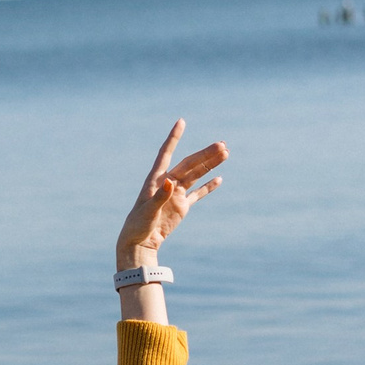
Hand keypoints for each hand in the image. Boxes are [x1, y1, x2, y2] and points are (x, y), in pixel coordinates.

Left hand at [115, 120, 225, 266]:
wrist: (140, 242)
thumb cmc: (138, 225)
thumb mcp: (148, 211)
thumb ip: (159, 197)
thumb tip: (171, 182)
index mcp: (156, 179)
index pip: (166, 153)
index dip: (174, 138)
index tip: (181, 122)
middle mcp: (167, 183)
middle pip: (189, 164)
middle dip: (205, 154)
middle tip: (222, 145)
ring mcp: (176, 194)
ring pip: (197, 175)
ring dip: (210, 165)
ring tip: (225, 153)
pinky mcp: (182, 206)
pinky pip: (198, 193)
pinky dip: (208, 187)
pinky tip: (219, 178)